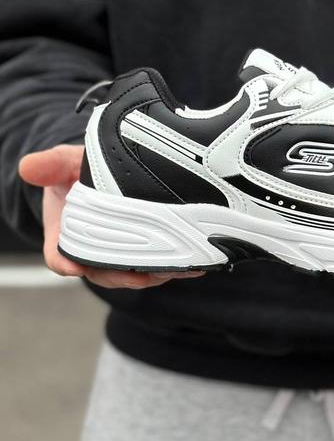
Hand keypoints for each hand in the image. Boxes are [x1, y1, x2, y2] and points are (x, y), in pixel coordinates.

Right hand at [19, 145, 204, 288]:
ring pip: (135, 274)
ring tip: (179, 269)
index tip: (75, 266)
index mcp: (66, 234)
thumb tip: (29, 167)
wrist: (106, 172)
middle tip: (146, 274)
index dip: (67, 263)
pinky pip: (158, 264)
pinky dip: (177, 267)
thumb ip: (52, 165)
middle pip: (105, 273)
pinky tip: (198, 264)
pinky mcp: (146, 250)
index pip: (61, 257)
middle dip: (125, 276)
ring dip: (156, 274)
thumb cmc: (82, 172)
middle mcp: (93, 250)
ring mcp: (120, 253)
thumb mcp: (65, 164)